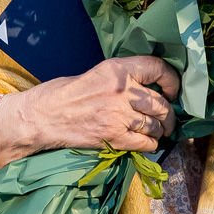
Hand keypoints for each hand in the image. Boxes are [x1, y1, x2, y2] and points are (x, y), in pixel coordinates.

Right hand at [0, 55, 181, 177]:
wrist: (40, 117)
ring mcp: (119, 115)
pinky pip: (146, 143)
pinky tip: (146, 143)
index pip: (157, 68)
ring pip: (156, 125)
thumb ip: (120, 80)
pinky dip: (150, 145)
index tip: (172, 90)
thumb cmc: (62, 94)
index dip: (172, 81)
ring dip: (160, 131)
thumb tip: (145, 89)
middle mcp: (121, 90)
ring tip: (157, 132)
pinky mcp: (113, 138)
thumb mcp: (94, 75)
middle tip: (166, 120)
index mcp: (116, 69)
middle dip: (168, 114)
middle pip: (160, 103)